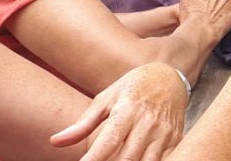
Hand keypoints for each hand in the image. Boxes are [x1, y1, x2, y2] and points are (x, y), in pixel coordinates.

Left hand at [50, 63, 189, 160]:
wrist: (169, 78)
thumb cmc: (131, 89)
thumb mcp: (105, 100)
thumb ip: (82, 124)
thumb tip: (55, 142)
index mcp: (127, 110)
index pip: (109, 141)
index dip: (95, 158)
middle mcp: (148, 122)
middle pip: (127, 158)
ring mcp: (164, 133)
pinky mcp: (175, 140)